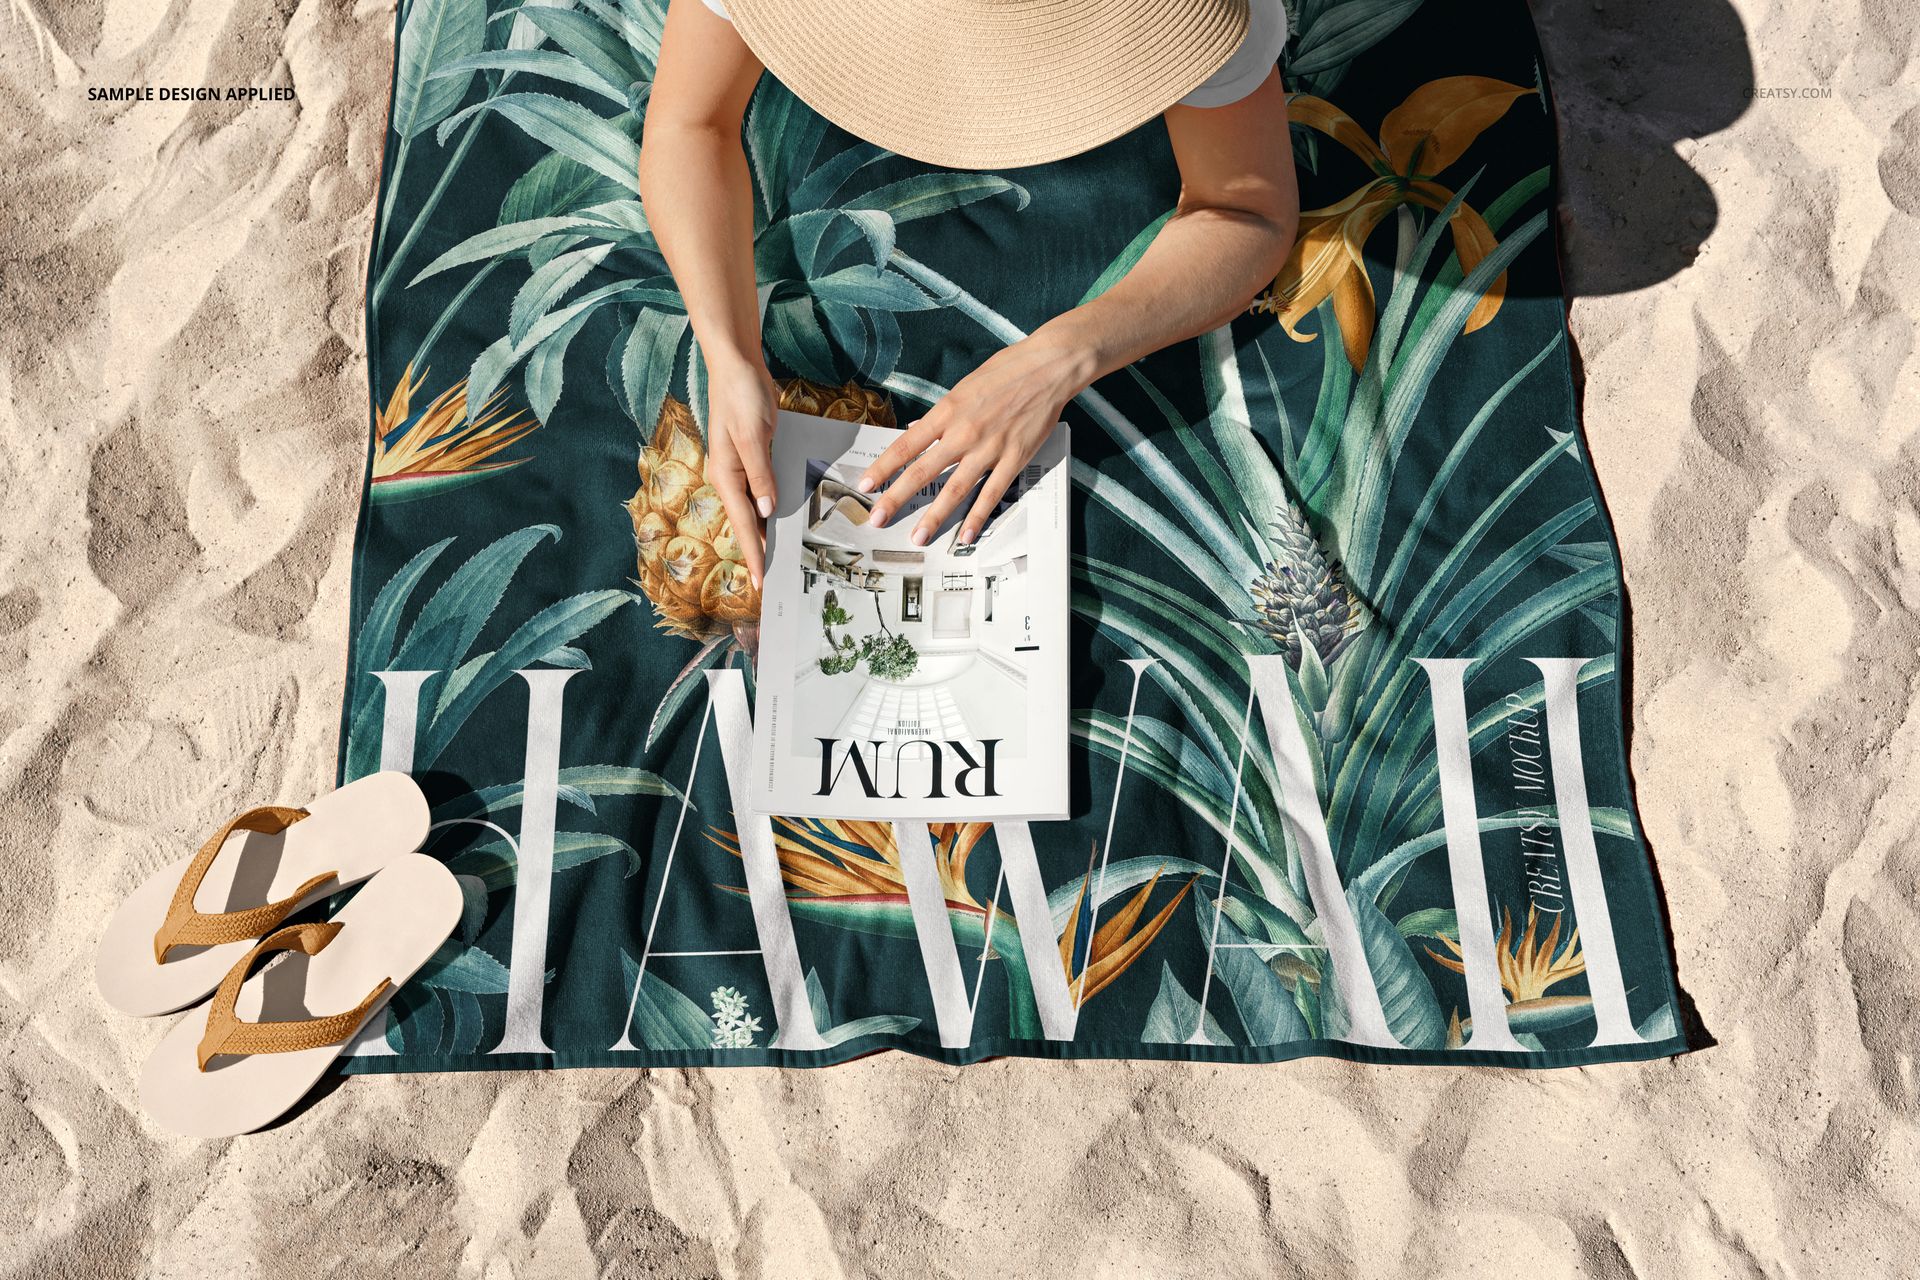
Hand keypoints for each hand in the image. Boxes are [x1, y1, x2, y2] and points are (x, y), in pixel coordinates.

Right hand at [704, 351, 780, 587]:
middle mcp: (730, 476)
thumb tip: (767, 511)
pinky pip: (764, 490)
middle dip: (760, 552)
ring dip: (768, 533)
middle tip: (776, 582)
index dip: (753, 555)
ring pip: (756, 509)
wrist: (737, 364)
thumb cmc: (741, 395)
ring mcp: (741, 467)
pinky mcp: (753, 456)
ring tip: (784, 559)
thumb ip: (760, 474)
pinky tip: (786, 517)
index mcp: (725, 475)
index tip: (762, 583)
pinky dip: (774, 507)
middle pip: (748, 523)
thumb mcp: (752, 435)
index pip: (743, 525)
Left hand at [858, 333, 1092, 545]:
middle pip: (923, 471)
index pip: (906, 444)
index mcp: (947, 411)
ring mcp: (989, 449)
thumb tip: (916, 432)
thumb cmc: (1006, 371)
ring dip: (934, 516)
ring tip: (918, 537)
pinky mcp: (1014, 459)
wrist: (1048, 368)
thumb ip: (941, 415)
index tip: (866, 484)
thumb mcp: (963, 387)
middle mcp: (963, 432)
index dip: (884, 467)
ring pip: (955, 489)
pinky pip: (992, 494)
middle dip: (897, 498)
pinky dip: (978, 516)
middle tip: (877, 519)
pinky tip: (965, 535)